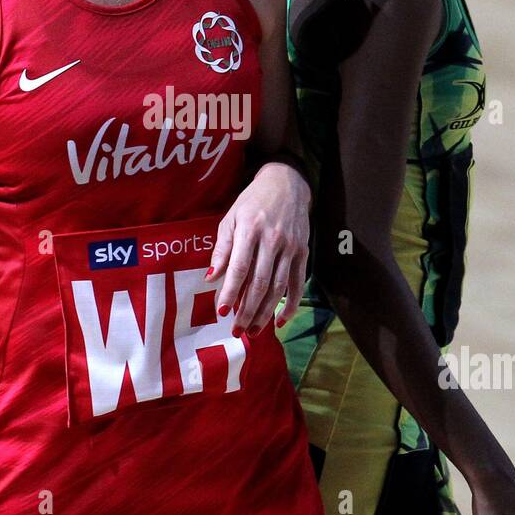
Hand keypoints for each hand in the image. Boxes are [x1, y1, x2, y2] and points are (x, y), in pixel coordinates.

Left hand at [206, 160, 309, 335]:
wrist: (287, 183)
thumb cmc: (252, 202)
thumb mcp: (231, 218)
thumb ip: (222, 248)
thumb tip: (211, 277)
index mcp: (250, 229)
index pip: (240, 267)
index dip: (231, 291)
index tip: (222, 311)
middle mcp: (272, 240)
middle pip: (260, 283)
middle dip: (247, 310)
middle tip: (237, 330)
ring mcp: (290, 247)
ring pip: (278, 287)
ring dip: (265, 312)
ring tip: (254, 331)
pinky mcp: (303, 252)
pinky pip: (298, 283)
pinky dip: (290, 304)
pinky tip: (280, 320)